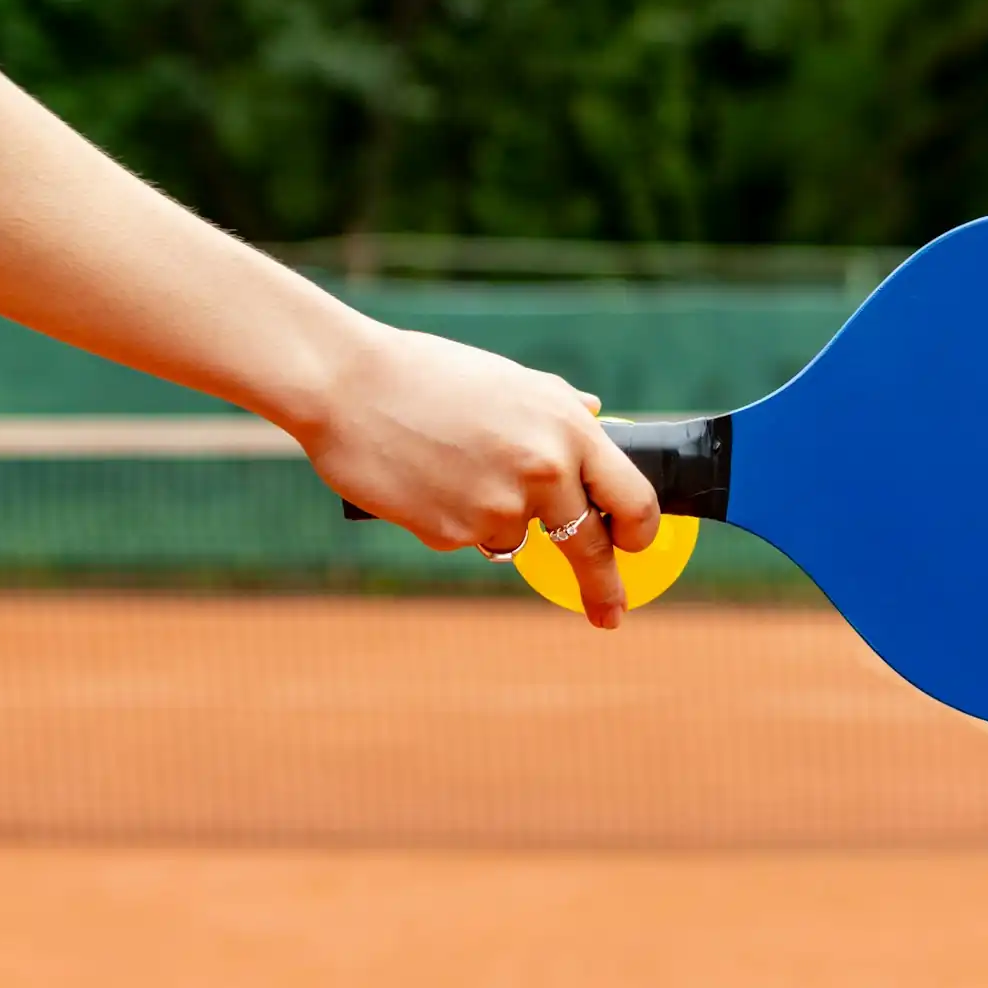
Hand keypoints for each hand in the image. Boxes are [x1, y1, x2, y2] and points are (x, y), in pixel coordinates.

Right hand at [298, 323, 660, 628]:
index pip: (633, 497)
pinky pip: (469, 539)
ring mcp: (500, 507)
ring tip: (451, 467)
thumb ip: (560, 407)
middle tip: (611, 613)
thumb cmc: (428, 374)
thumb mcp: (510, 381)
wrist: (346, 386)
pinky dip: (453, 520)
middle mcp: (545, 471)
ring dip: (495, 518)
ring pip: (517, 539)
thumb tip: (598, 415)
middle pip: (590, 545)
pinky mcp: (455, 534)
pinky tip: (423, 480)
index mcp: (567, 428)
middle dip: (603, 586)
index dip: (640, 530)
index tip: (637, 546)